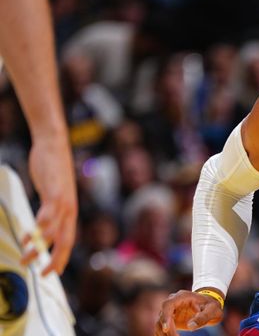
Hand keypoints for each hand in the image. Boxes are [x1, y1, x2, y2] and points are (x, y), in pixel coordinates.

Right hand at [23, 136, 76, 273]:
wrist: (54, 146)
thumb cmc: (52, 169)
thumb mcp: (53, 193)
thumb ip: (50, 208)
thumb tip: (41, 223)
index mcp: (69, 211)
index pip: (69, 240)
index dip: (63, 257)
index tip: (55, 272)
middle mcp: (69, 209)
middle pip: (66, 240)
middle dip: (56, 259)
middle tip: (44, 274)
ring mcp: (63, 201)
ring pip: (55, 230)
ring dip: (41, 246)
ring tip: (27, 256)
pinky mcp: (55, 191)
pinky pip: (49, 212)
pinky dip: (42, 224)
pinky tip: (34, 233)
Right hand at [155, 289, 223, 334]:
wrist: (209, 306)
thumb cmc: (211, 306)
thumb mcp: (212, 310)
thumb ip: (203, 317)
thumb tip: (190, 326)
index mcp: (182, 296)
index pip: (168, 305)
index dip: (165, 316)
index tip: (166, 328)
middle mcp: (173, 302)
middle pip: (162, 315)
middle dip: (166, 329)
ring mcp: (170, 310)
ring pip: (159, 322)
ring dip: (164, 333)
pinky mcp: (170, 319)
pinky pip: (161, 327)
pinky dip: (163, 335)